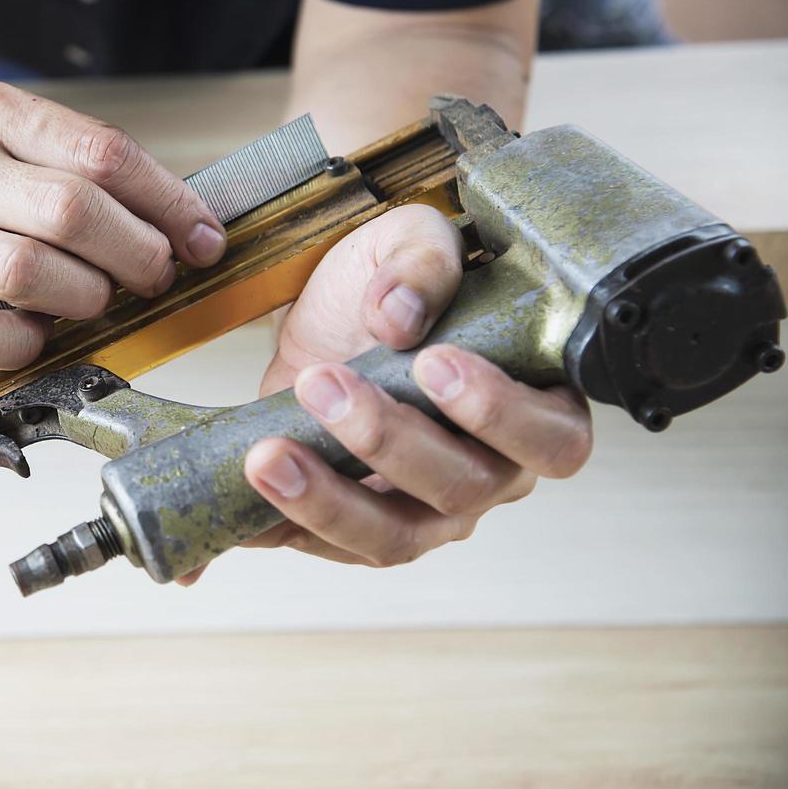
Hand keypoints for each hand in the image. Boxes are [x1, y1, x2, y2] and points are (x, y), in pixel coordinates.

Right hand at [0, 82, 226, 367]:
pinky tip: (35, 334)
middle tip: (154, 275)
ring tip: (93, 300)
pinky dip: (28, 346)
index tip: (203, 236)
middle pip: (73, 210)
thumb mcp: (2, 149)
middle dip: (137, 253)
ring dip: (87, 298)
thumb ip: (80, 171)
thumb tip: (184, 219)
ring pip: (32, 271)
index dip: (170, 202)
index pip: (102, 152)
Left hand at [181, 204, 591, 581]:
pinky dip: (277, 527)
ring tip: (266, 454)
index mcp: (535, 407)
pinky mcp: (354, 526)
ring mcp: (424, 511)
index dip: (498, 412)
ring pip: (392, 537)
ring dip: (326, 499)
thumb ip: (421, 262)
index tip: (431, 362)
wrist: (326, 319)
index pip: (552, 439)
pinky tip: (234, 498)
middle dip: (387, 440)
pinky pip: (323, 546)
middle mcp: (491, 472)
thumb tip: (397, 315)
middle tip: (322, 382)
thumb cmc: (391, 284)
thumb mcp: (407, 242)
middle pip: (459, 489)